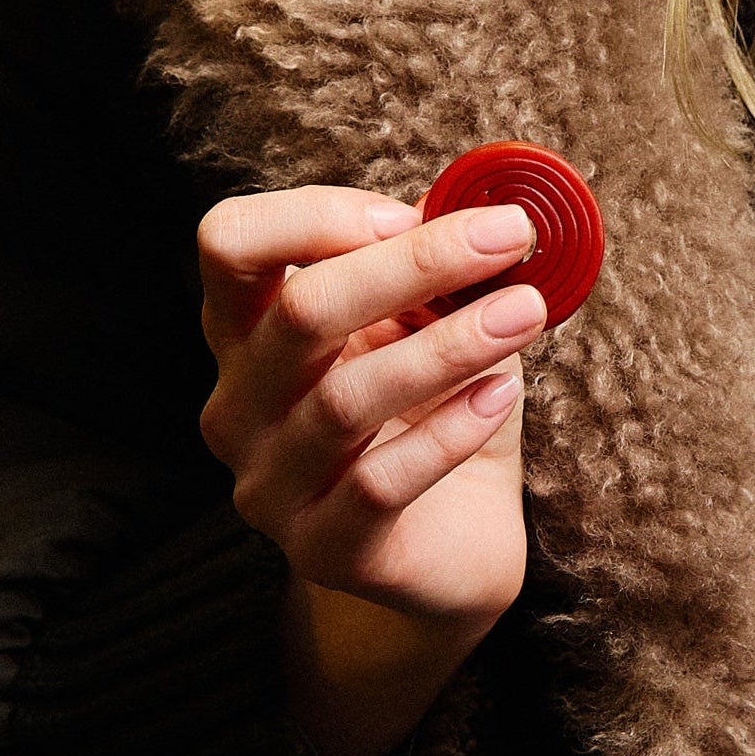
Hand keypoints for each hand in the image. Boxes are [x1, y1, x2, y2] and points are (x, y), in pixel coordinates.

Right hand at [198, 186, 548, 755]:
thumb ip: (434, 271)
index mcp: (247, 333)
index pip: (229, 244)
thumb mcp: (431, 326)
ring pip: (345, 400)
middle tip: (510, 237)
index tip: (412, 212)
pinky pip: (379, 484)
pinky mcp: (323, 551)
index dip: (315, 216)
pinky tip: (503, 394)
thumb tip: (480, 205)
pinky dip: (450, 430)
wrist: (455, 547)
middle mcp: (239, 407)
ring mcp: (271, 486)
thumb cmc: (437, 415)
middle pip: (301, 311)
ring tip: (525, 311)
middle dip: (415, 263)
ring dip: (449, 344)